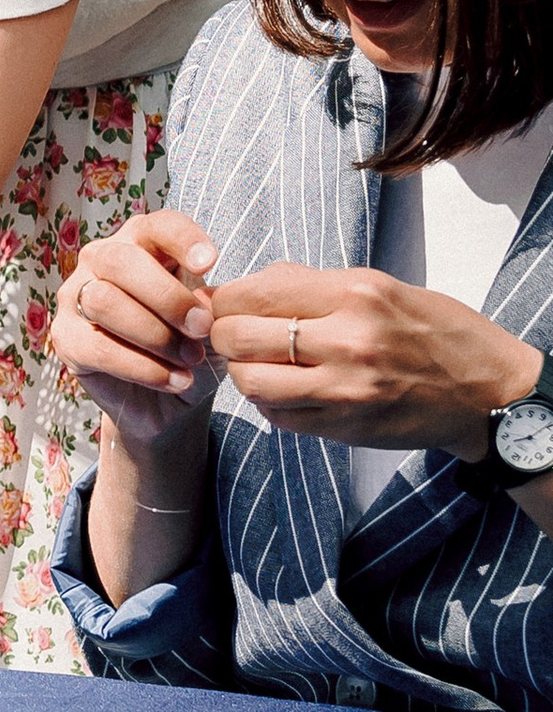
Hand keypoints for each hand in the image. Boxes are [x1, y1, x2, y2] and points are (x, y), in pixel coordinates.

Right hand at [53, 211, 222, 461]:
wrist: (165, 401)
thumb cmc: (188, 346)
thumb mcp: (207, 321)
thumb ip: (204, 305)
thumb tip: (200, 303)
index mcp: (141, 243)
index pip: (157, 225)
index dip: (182, 239)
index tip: (209, 264)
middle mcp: (100, 260)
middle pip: (122, 261)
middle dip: (168, 297)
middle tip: (203, 328)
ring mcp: (75, 297)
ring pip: (104, 301)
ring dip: (156, 335)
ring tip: (190, 360)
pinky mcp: (66, 338)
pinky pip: (99, 347)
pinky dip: (144, 368)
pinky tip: (174, 380)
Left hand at [205, 261, 543, 459]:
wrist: (487, 392)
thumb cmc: (435, 332)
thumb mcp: (381, 286)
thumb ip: (312, 284)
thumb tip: (249, 283)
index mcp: (356, 293)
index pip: (253, 292)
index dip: (225, 298)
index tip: (223, 302)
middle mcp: (348, 340)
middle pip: (238, 336)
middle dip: (223, 334)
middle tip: (230, 334)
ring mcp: (345, 390)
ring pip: (250, 382)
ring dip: (242, 372)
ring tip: (258, 363)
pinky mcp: (344, 427)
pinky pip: (278, 416)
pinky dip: (270, 402)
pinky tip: (286, 389)